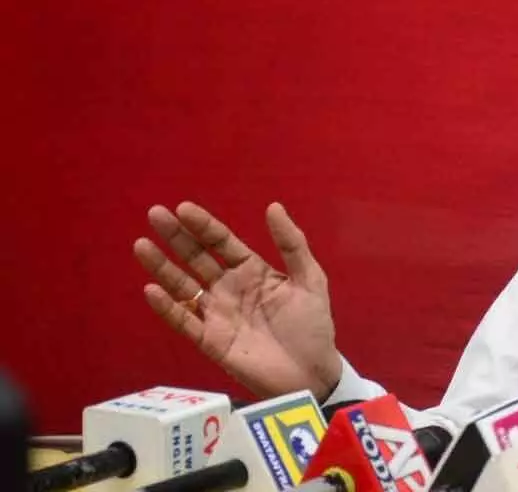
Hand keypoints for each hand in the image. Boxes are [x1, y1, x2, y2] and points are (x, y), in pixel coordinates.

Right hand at [133, 201, 342, 400]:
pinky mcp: (211, 341)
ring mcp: (217, 314)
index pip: (222, 242)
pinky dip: (167, 307)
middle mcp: (229, 289)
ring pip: (183, 286)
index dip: (203, 225)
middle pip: (197, 258)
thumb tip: (272, 206)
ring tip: (142, 245)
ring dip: (163, 267)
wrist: (312, 373)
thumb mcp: (310, 279)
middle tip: (155, 214)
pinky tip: (151, 290)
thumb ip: (292, 245)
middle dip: (176, 237)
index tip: (183, 208)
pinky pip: (184, 321)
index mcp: (252, 271)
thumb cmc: (312, 326)